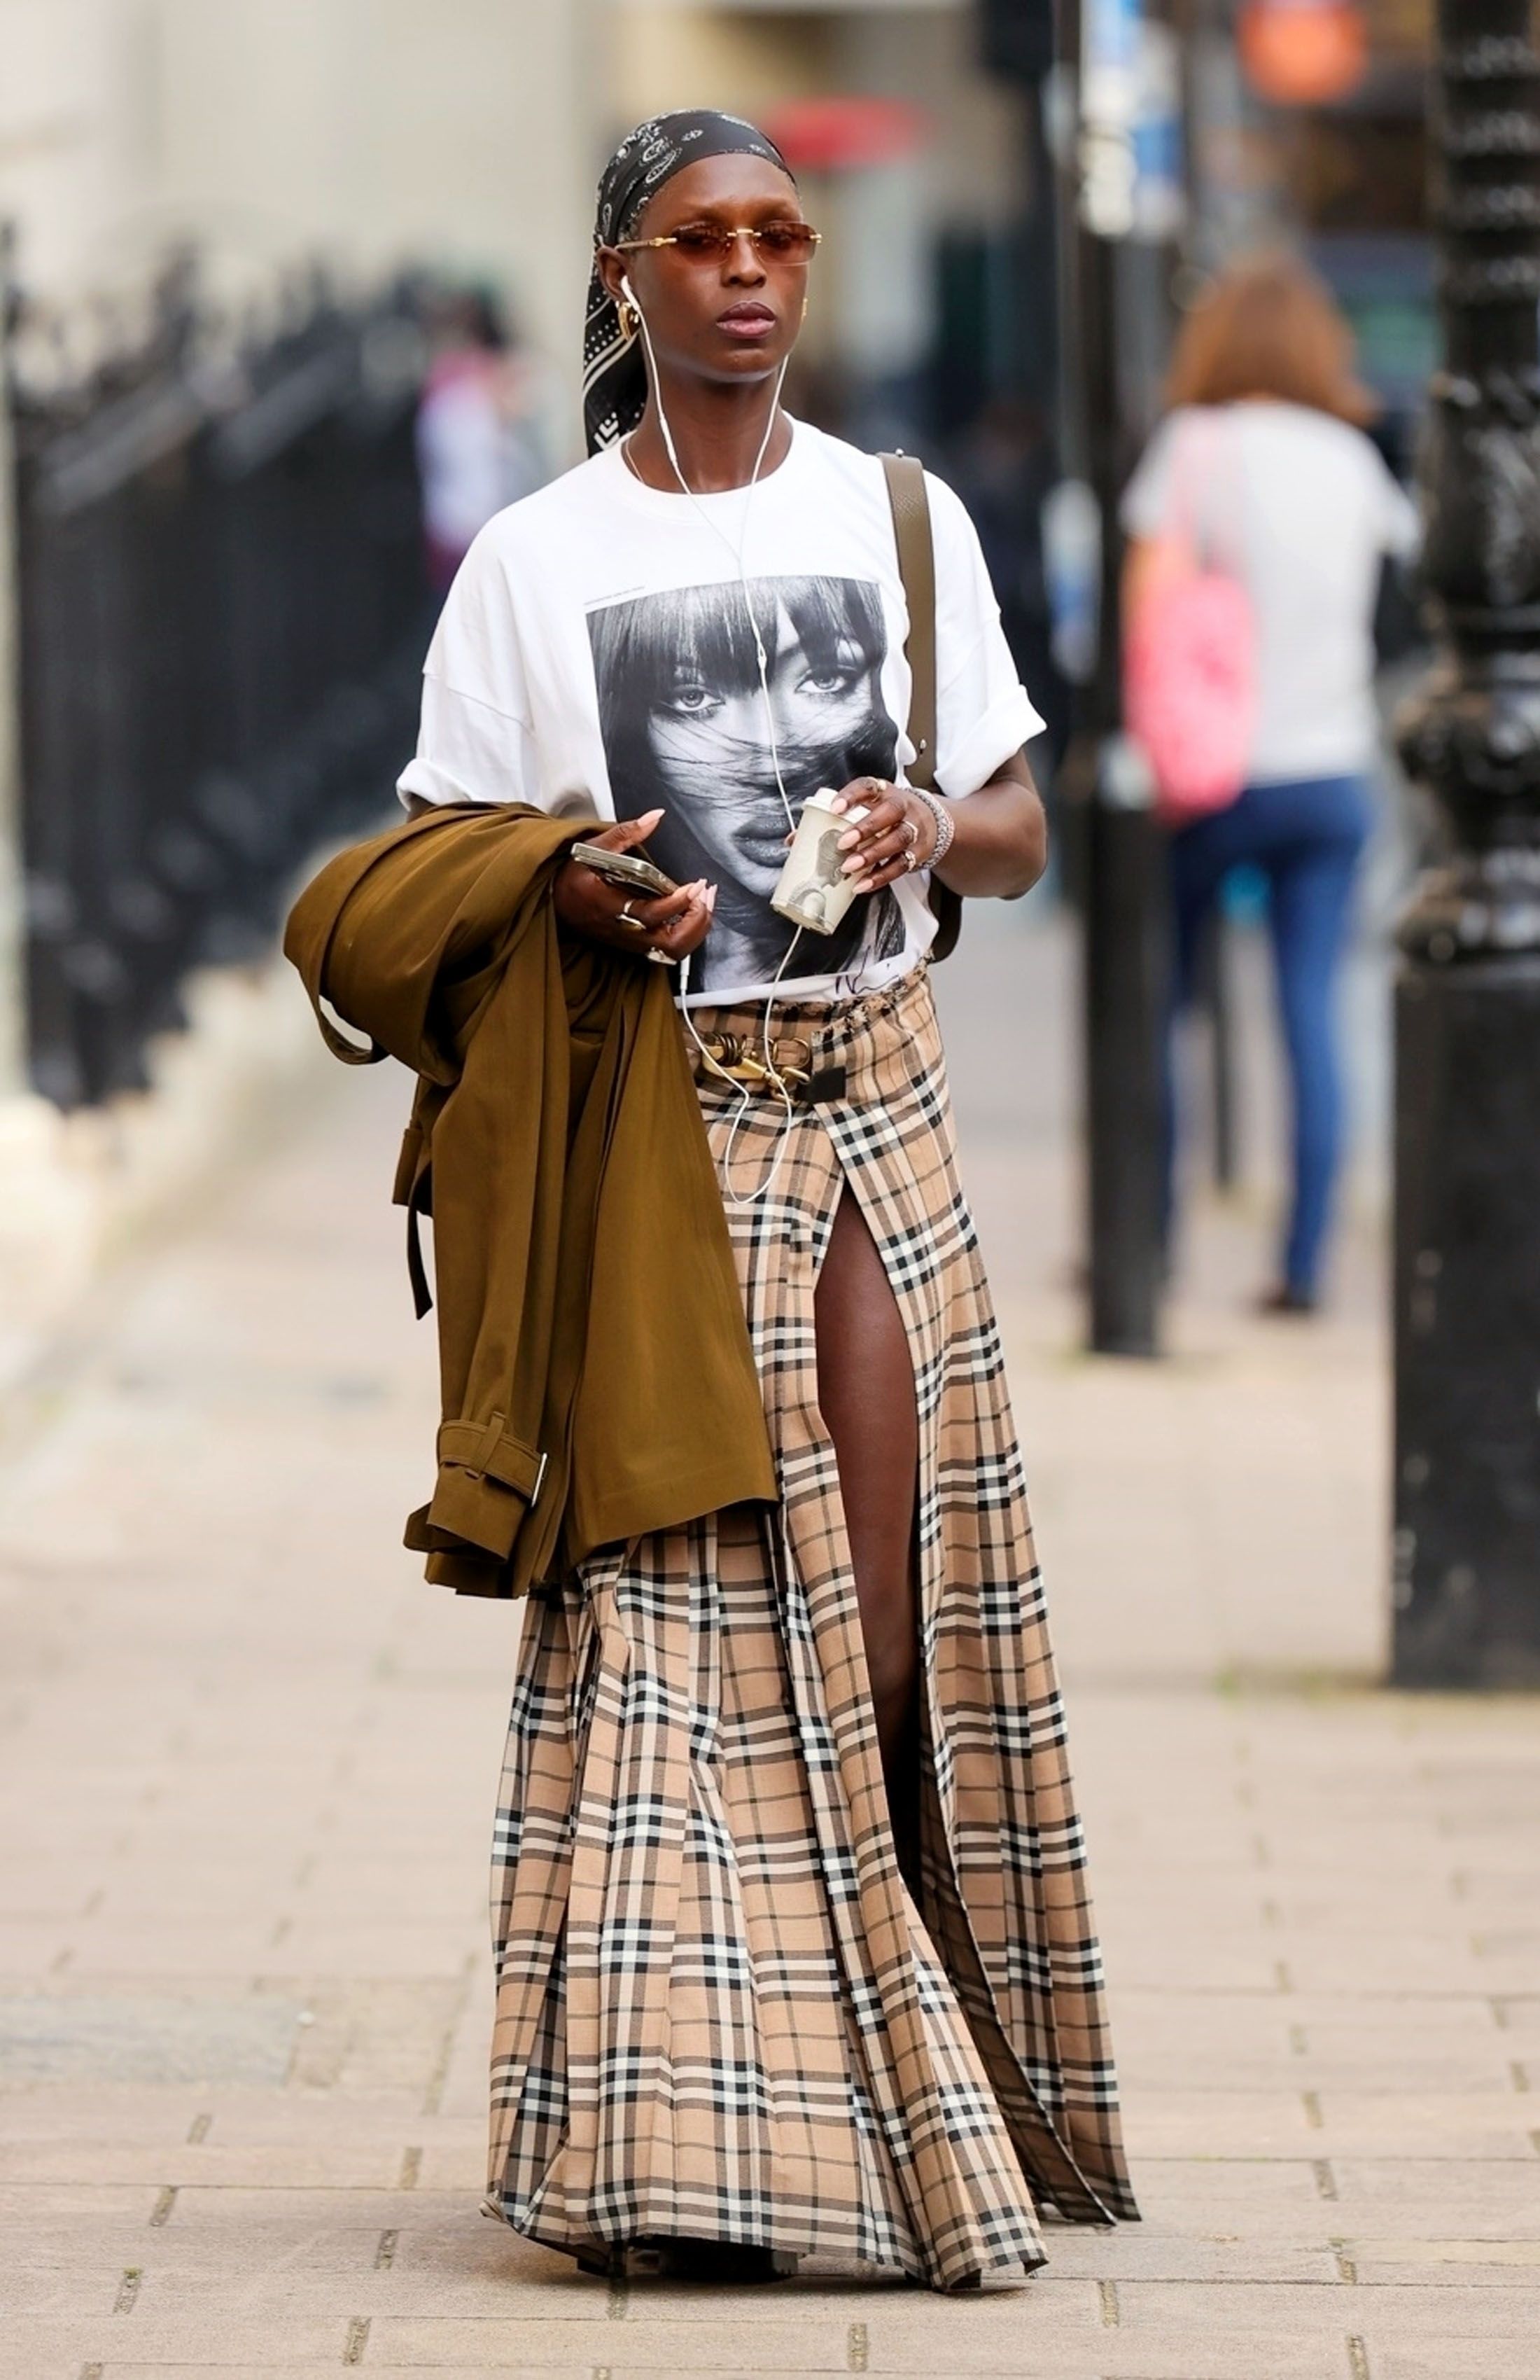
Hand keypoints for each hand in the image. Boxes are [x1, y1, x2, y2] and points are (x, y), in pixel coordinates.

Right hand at [552, 807, 714, 961]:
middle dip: (696, 921)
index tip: (694, 886)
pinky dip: (688, 933)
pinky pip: (668, 949)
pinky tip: (693, 912)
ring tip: (704, 902)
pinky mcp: (635, 945)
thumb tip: (656, 816)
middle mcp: (621, 929)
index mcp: (608, 905)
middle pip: (670, 943)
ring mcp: (630, 942)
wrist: (553, 899)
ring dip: (696, 929)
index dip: (675, 904)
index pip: (648, 914)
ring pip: (673, 951)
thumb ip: (627, 832)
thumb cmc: (572, 875)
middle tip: (705, 894)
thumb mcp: (593, 847)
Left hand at [826, 777, 938, 893]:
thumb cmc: (887, 815)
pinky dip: (881, 877)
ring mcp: (913, 829)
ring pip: (897, 839)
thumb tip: (797, 838)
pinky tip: (862, 883)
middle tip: (842, 843)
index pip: (869, 787)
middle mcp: (902, 807)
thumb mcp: (869, 806)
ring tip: (849, 867)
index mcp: (884, 791)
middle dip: (865, 828)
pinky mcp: (917, 852)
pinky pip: (901, 865)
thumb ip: (839, 818)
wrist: (929, 822)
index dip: (852, 796)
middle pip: (889, 812)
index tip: (835, 809)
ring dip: (872, 855)